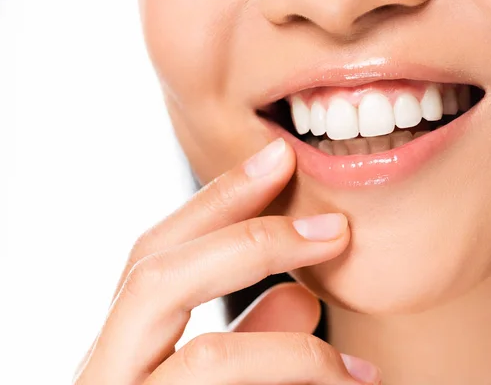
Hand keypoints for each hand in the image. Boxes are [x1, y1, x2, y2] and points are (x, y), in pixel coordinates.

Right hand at [74, 138, 380, 384]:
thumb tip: (301, 292)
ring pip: (202, 357)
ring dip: (291, 348)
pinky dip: (292, 378)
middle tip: (333, 228)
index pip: (155, 251)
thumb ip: (251, 341)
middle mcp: (104, 377)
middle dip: (246, 238)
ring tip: (356, 365)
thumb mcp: (222, 382)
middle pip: (155, 275)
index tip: (278, 158)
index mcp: (121, 348)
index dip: (216, 199)